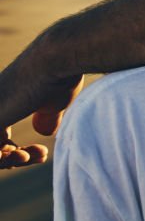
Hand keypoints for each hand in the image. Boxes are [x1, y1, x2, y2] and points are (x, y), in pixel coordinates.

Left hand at [0, 45, 83, 168]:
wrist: (57, 59)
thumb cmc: (61, 76)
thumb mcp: (53, 103)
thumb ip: (45, 117)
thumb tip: (44, 131)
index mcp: (3, 101)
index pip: (0, 135)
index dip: (16, 151)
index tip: (43, 152)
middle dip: (14, 158)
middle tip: (40, 155)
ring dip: (9, 161)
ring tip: (31, 155)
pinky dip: (4, 159)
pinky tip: (24, 154)